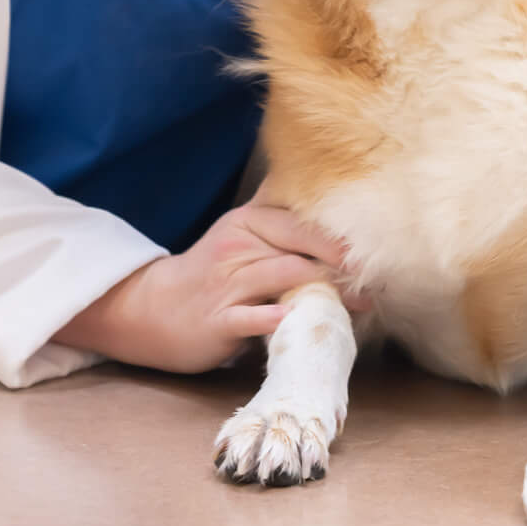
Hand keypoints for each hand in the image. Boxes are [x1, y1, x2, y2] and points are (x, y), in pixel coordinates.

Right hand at [55, 200, 356, 374]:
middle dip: (339, 263)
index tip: (373, 248)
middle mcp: (237, 247)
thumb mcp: (239, 238)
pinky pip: (248, 316)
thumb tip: (326, 205)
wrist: (152, 310)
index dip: (337, 236)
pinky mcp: (217, 320)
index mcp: (245, 223)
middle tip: (374, 278)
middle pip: (295, 249)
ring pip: (280, 279)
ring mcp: (226, 284)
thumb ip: (277, 225)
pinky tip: (292, 320)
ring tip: (358, 304)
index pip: (298, 223)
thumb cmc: (210, 275)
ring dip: (323, 291)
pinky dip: (271, 317)